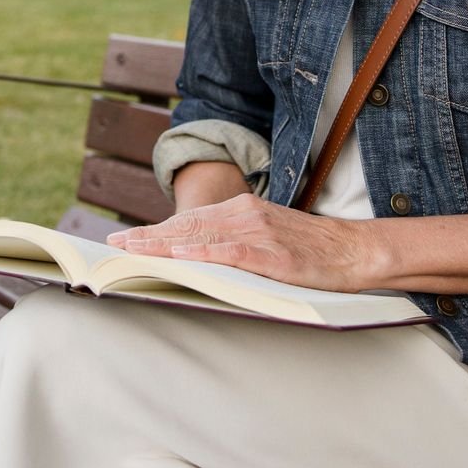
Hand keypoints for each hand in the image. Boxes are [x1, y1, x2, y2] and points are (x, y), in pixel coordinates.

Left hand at [106, 195, 375, 293]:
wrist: (353, 250)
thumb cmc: (310, 249)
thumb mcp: (266, 238)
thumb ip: (233, 241)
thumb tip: (194, 254)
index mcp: (242, 210)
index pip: (188, 221)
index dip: (153, 231)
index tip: (124, 241)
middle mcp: (245, 214)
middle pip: (186, 227)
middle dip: (147, 238)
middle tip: (114, 249)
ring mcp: (259, 231)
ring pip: (201, 237)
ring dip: (164, 245)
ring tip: (134, 252)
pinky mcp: (273, 252)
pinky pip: (232, 252)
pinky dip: (204, 253)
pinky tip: (181, 257)